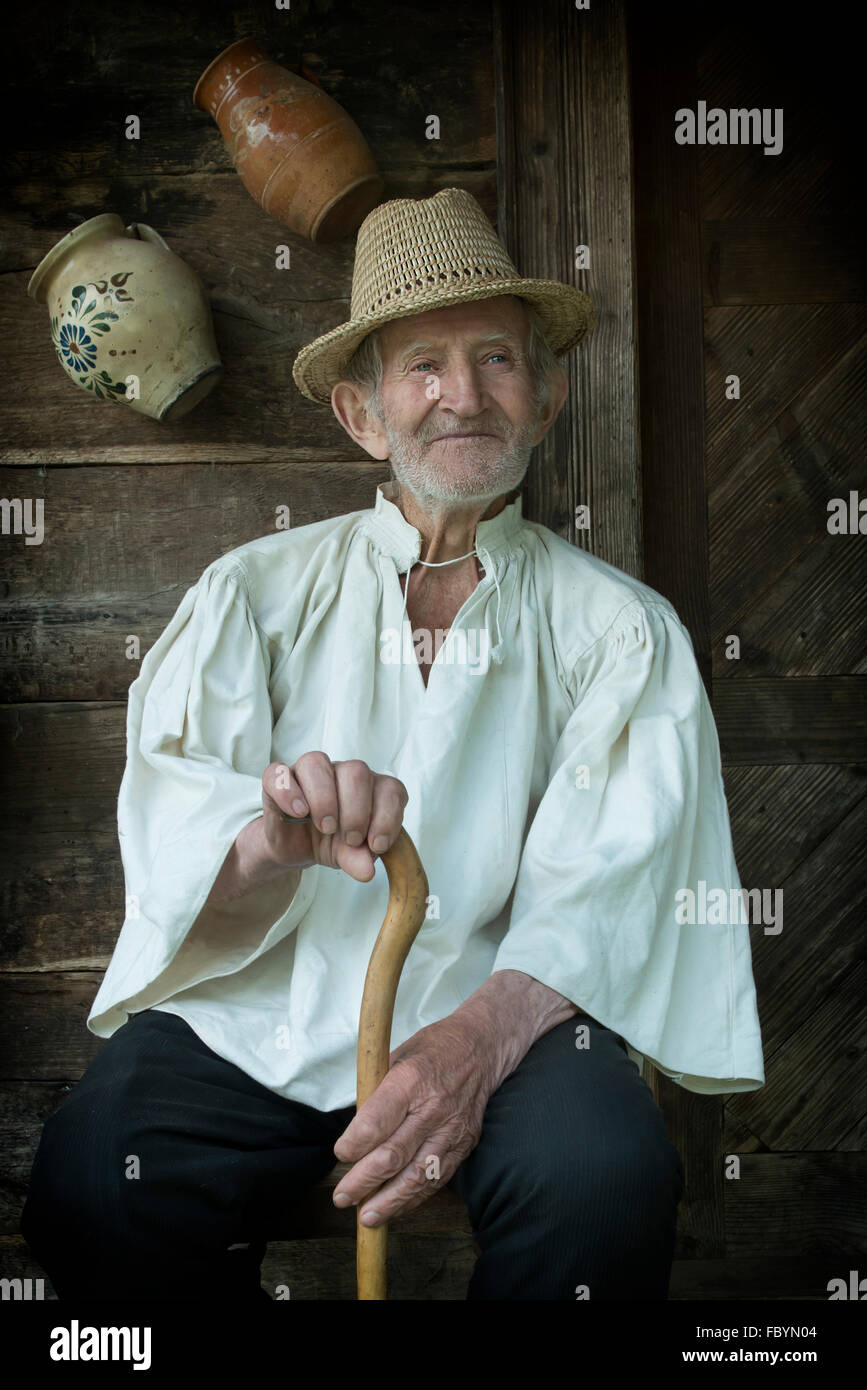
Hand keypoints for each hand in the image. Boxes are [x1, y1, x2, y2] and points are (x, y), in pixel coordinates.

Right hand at [261, 753, 407, 883]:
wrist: (295, 848)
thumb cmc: (330, 843)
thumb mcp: (348, 856)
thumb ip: (359, 859)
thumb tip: (367, 871)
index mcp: (370, 787)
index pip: (390, 788)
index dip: (387, 817)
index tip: (376, 846)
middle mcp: (342, 772)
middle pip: (356, 771)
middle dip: (356, 810)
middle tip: (350, 838)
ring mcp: (310, 772)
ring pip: (317, 762)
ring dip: (324, 798)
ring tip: (325, 827)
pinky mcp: (279, 779)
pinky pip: (278, 772)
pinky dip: (288, 792)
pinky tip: (298, 813)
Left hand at [331, 1008, 503, 1225]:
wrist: (483, 1047)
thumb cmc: (432, 1049)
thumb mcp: (396, 1056)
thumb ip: (375, 1093)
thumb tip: (353, 1130)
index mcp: (411, 1080)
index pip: (377, 1122)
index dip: (353, 1145)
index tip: (340, 1154)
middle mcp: (433, 1108)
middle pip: (393, 1155)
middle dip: (362, 1181)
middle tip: (342, 1196)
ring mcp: (452, 1129)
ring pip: (417, 1175)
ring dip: (389, 1200)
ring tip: (366, 1216)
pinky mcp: (465, 1143)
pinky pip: (437, 1178)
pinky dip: (414, 1196)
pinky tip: (395, 1206)